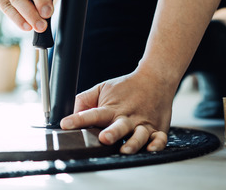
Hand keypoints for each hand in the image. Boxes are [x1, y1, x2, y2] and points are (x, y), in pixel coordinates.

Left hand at [59, 70, 174, 153]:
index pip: (93, 114)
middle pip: (118, 126)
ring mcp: (143, 123)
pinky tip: (151, 149)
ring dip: (133, 142)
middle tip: (103, 138)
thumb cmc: (127, 87)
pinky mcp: (157, 129)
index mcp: (111, 108)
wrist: (155, 78)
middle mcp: (127, 117)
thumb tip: (71, 114)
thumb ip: (85, 100)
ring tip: (125, 149)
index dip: (78, 119)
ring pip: (139, 135)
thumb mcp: (103, 88)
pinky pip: (159, 139)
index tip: (66, 124)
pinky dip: (157, 144)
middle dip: (111, 133)